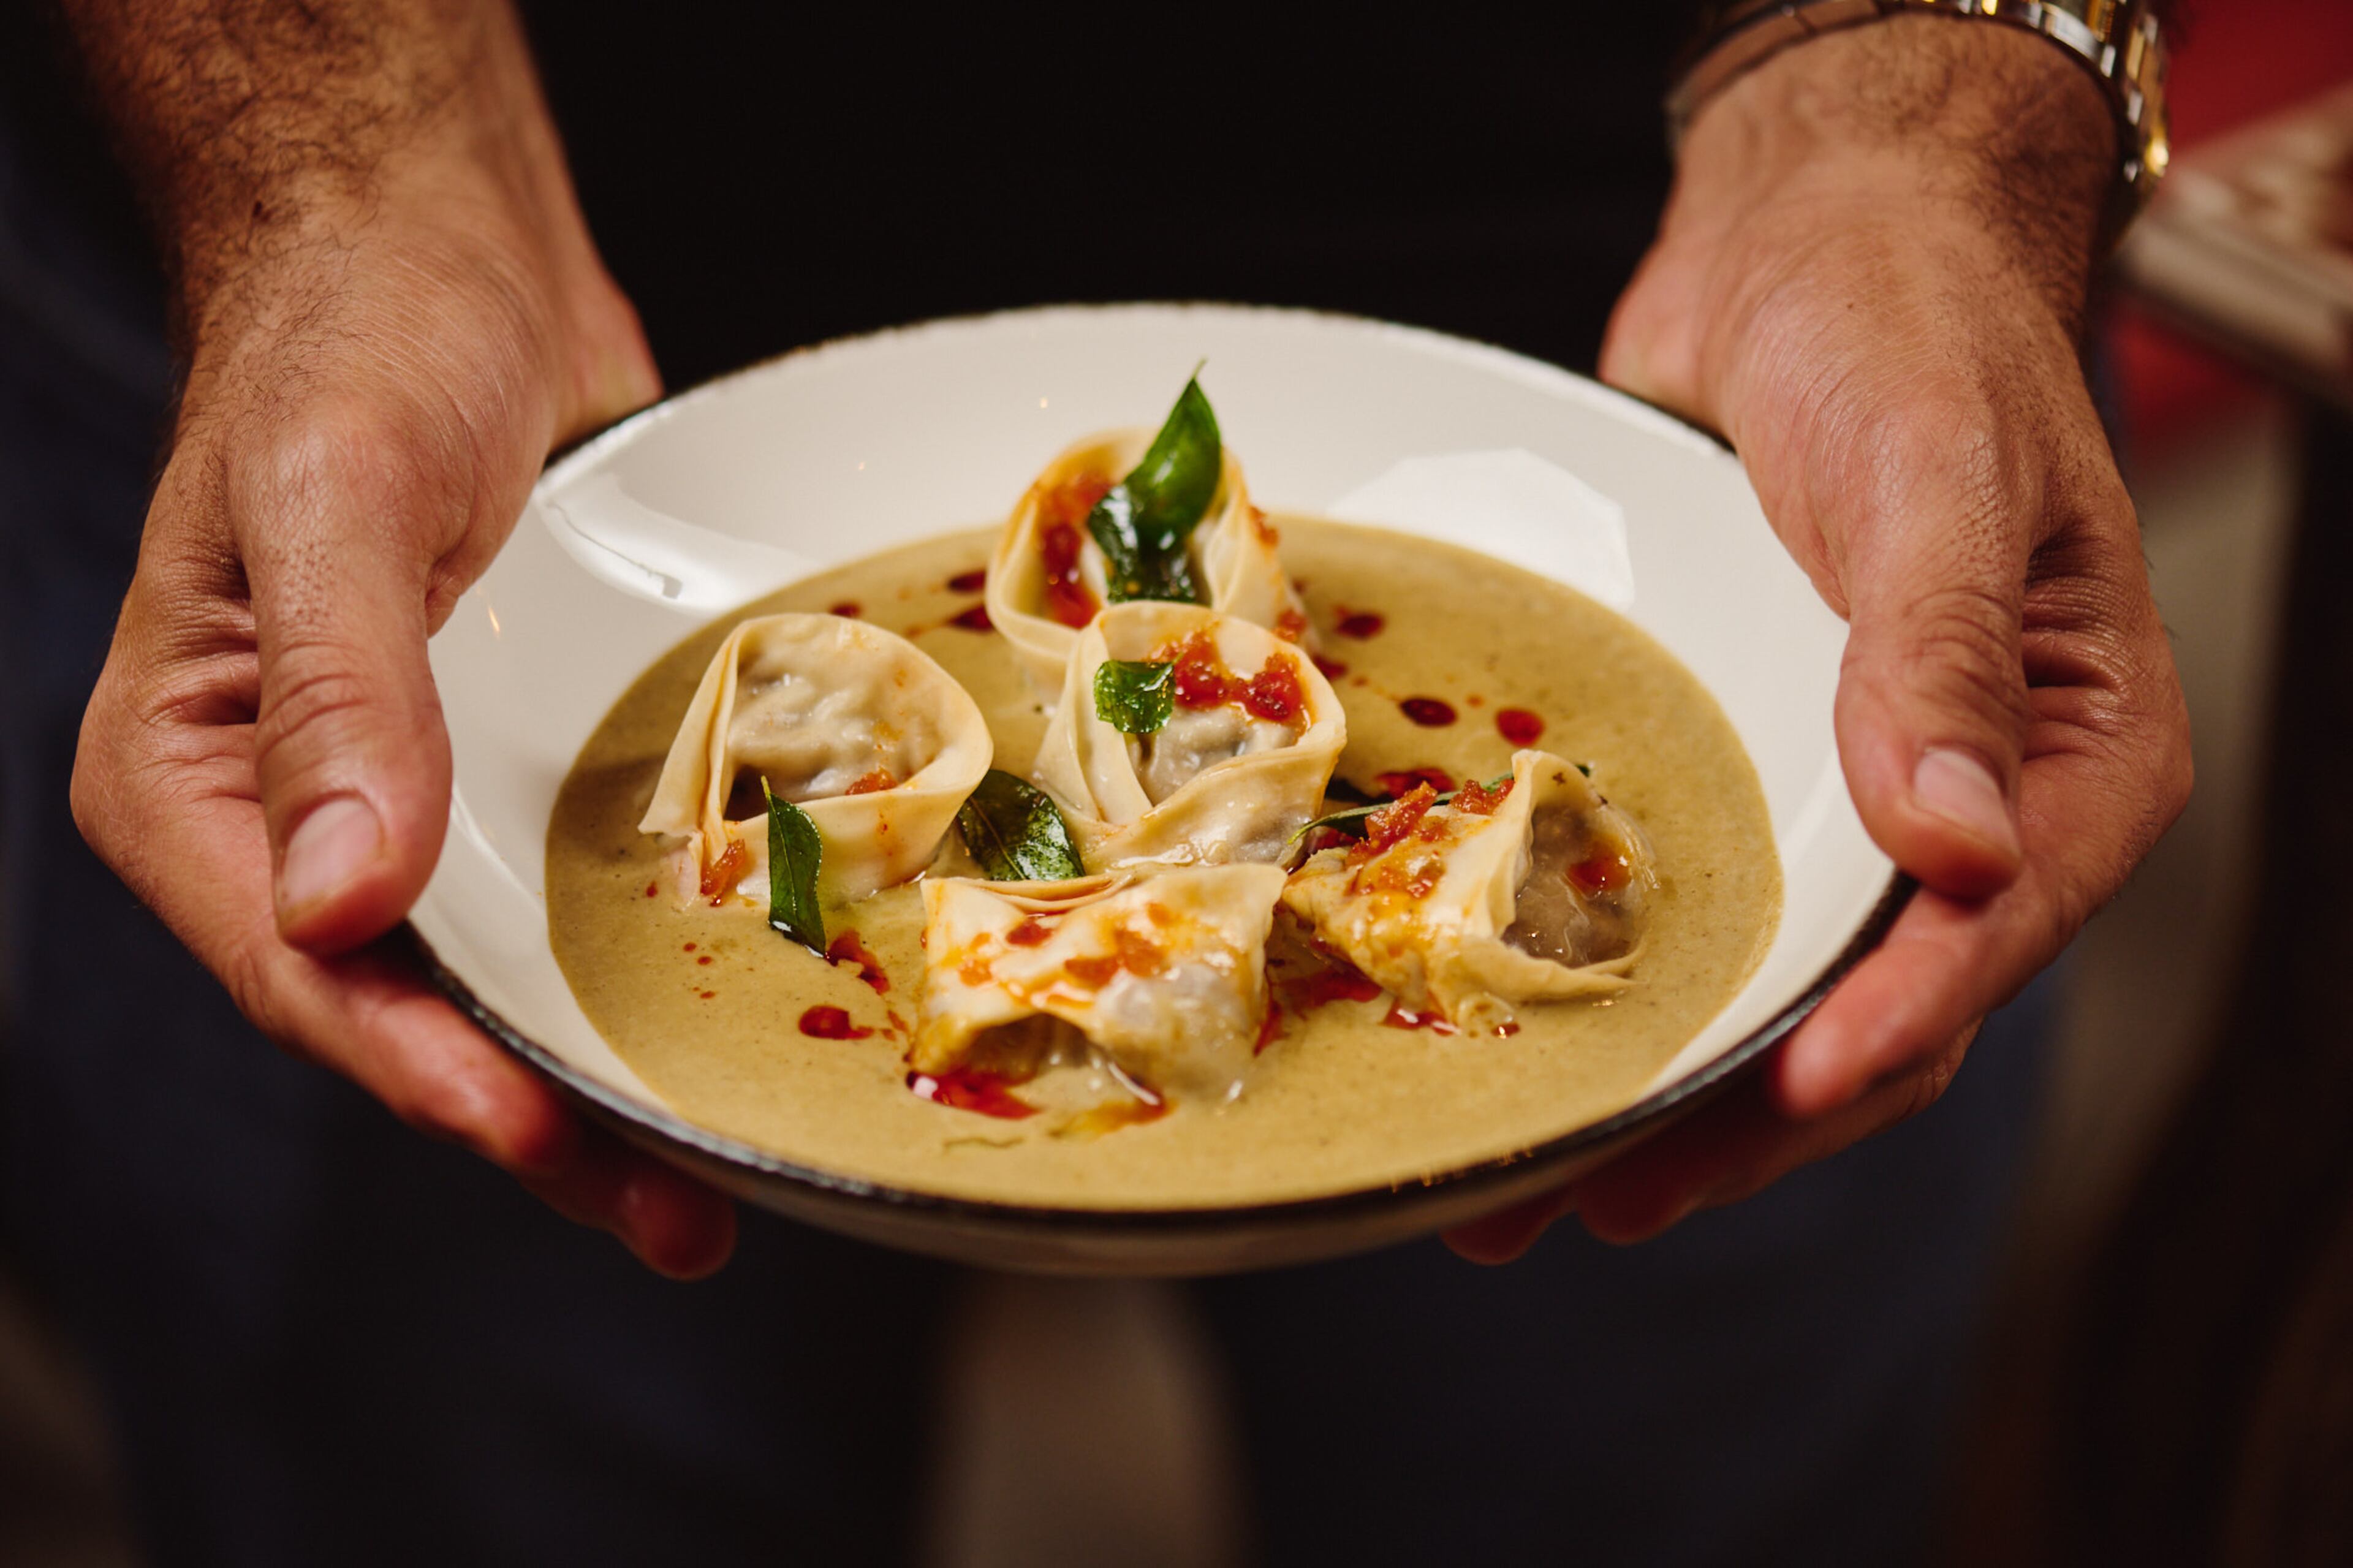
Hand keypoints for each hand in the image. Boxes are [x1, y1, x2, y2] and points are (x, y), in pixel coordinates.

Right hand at [66, 2, 734, 1275]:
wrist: (440, 251)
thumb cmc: (352, 343)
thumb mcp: (329, 495)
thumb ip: (331, 695)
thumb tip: (336, 902)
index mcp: (195, 779)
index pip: (301, 970)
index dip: (419, 1069)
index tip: (535, 1135)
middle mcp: (298, 813)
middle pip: (411, 1013)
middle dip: (537, 1122)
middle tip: (680, 1216)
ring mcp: (411, 796)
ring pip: (499, 976)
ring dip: (602, 1072)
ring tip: (722, 1170)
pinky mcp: (506, 760)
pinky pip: (564, 889)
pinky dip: (634, 960)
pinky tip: (732, 1013)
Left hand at [1450, 17, 2190, 1259]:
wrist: (1812, 244)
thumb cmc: (1910, 333)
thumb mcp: (1940, 479)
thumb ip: (1940, 663)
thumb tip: (1967, 858)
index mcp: (2076, 763)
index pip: (1983, 941)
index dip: (1879, 1030)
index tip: (1773, 1091)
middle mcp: (1967, 808)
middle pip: (1861, 1012)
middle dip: (1733, 1116)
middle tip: (1593, 1196)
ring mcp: (1843, 796)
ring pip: (1761, 988)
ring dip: (1652, 1088)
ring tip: (1520, 1186)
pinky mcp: (1741, 763)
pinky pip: (1682, 904)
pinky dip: (1609, 981)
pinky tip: (1507, 1035)